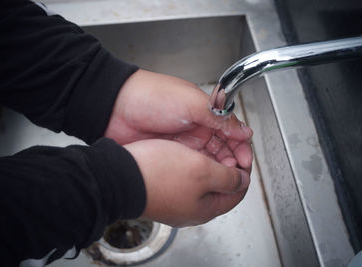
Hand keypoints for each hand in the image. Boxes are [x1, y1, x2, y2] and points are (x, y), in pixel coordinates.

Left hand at [105, 70, 252, 168]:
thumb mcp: (192, 103)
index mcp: (204, 113)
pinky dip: (201, 174)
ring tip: (224, 179)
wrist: (115, 107)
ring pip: (208, 160)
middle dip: (232, 161)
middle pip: (222, 148)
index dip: (241, 146)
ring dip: (218, 169)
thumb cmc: (151, 96)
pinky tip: (206, 179)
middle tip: (237, 174)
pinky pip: (190, 167)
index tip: (246, 160)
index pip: (231, 131)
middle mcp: (196, 128)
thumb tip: (244, 130)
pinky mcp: (169, 155)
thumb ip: (219, 118)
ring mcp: (183, 143)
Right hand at [124, 139, 249, 226]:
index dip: (244, 168)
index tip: (242, 151)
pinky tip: (186, 149)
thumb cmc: (157, 175)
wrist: (118, 176)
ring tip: (206, 143)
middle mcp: (192, 207)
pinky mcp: (162, 189)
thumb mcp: (203, 172)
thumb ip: (228, 177)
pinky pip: (185, 176)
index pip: (238, 190)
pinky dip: (191, 162)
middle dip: (227, 162)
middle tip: (225, 143)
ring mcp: (176, 199)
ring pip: (202, 179)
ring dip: (209, 160)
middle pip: (221, 185)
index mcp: (206, 207)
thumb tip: (242, 180)